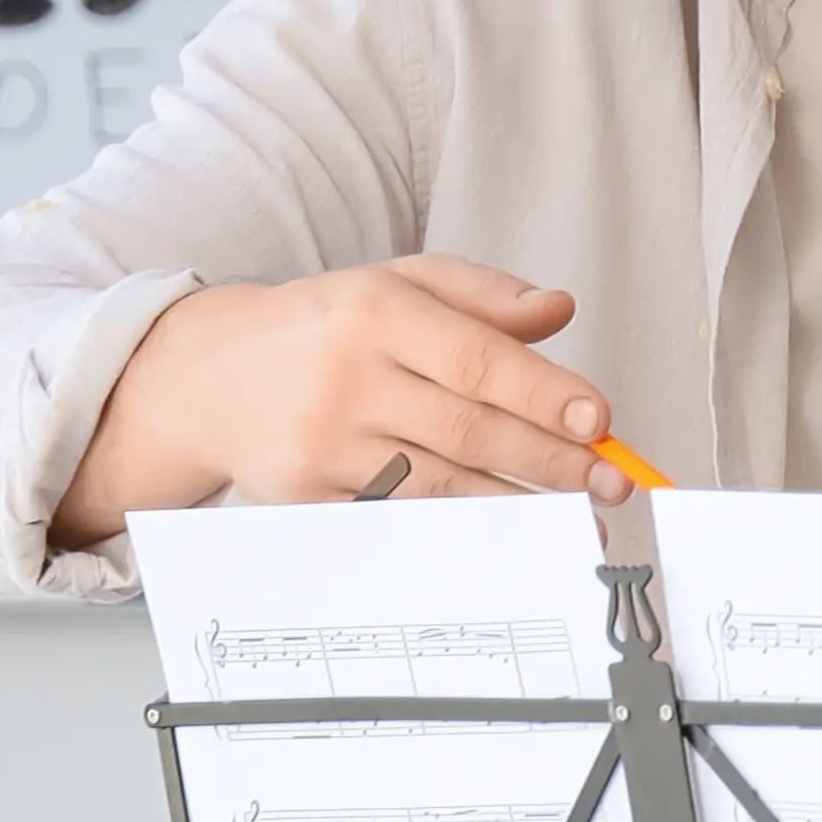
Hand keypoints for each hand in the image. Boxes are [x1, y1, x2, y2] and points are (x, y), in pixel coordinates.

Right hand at [58, 257, 619, 542]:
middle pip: (469, 431)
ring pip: (441, 485)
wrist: (212, 377)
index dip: (546, 395)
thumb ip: (482, 295)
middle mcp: (346, 379)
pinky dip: (459, 530)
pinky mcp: (308, 498)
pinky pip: (401, 520)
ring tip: (576, 517)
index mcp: (374, 313)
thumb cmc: (327, 328)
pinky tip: (506, 535)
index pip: (478, 359)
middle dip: (551, 462)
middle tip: (610, 484)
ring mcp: (323, 445)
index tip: (601, 421)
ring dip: (519, 505)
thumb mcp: (399, 285)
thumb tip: (560, 309)